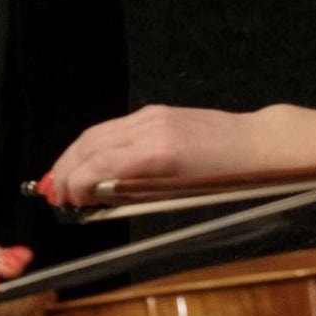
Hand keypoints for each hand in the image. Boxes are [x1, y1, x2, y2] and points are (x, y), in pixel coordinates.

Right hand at [33, 104, 265, 208]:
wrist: (263, 144)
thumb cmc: (234, 179)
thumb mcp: (186, 196)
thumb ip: (139, 194)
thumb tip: (101, 200)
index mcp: (160, 154)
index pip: (99, 166)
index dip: (75, 184)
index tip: (66, 202)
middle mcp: (150, 128)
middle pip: (89, 145)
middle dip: (64, 170)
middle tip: (52, 193)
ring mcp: (151, 116)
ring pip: (95, 133)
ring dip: (73, 156)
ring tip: (62, 178)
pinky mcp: (154, 113)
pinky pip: (112, 128)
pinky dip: (92, 146)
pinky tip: (88, 160)